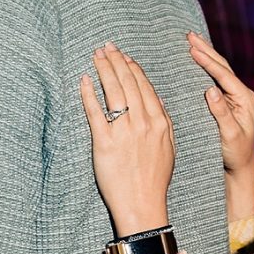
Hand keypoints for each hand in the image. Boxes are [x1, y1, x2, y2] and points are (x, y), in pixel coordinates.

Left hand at [79, 42, 173, 239]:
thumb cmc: (154, 179)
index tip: (124, 55)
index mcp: (159, 122)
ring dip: (104, 69)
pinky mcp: (104, 142)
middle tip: (106, 47)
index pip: (143, 85)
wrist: (142, 206)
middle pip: (127, 82)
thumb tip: (157, 100)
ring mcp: (123, 131)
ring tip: (96, 56)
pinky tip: (84, 80)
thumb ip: (165, 122)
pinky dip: (89, 93)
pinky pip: (95, 111)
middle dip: (116, 61)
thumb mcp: (169, 148)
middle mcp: (142, 122)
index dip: (132, 67)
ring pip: (112, 91)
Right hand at [187, 32, 253, 176]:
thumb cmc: (236, 154)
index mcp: (245, 99)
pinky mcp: (226, 100)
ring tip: (192, 39)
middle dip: (206, 49)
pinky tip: (196, 57)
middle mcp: (241, 94)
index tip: (192, 49)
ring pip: (218, 69)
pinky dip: (204, 65)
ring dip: (205, 53)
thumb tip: (211, 90)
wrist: (239, 168)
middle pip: (222, 66)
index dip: (208, 61)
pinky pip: (214, 78)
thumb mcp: (230, 135)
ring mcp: (234, 96)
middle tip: (189, 35)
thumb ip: (221, 113)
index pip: (224, 75)